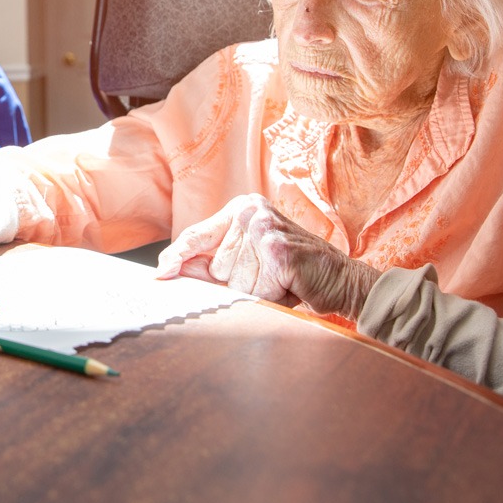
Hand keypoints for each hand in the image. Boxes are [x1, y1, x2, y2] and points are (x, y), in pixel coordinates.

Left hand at [155, 193, 379, 317]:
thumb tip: (170, 270)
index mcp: (241, 208)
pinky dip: (271, 295)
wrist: (341, 280)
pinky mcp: (277, 249)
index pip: (196, 234)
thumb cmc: (292, 273)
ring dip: (256, 291)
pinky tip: (289, 284)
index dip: (177, 257)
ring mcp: (265, 227)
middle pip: (215, 265)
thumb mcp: (245, 265)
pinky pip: (255, 287)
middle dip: (236, 283)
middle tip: (269, 277)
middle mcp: (251, 210)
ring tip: (281, 281)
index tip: (161, 273)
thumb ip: (208, 265)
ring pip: (235, 280)